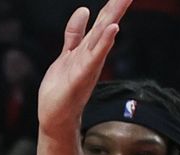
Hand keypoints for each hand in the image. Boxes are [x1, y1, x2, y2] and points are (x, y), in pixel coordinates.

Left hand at [37, 0, 130, 133]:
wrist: (56, 117)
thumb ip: (75, 33)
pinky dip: (104, 43)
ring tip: (124, 0)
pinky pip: (94, 56)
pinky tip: (113, 30)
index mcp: (88, 47)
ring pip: (102, 37)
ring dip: (112, 19)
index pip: (103, 21)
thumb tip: (84, 9)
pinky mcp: (81, 75)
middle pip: (106, 25)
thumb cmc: (62, 88)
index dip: (112, 5)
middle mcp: (92, 53)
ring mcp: (88, 64)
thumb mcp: (67, 54)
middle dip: (117, 6)